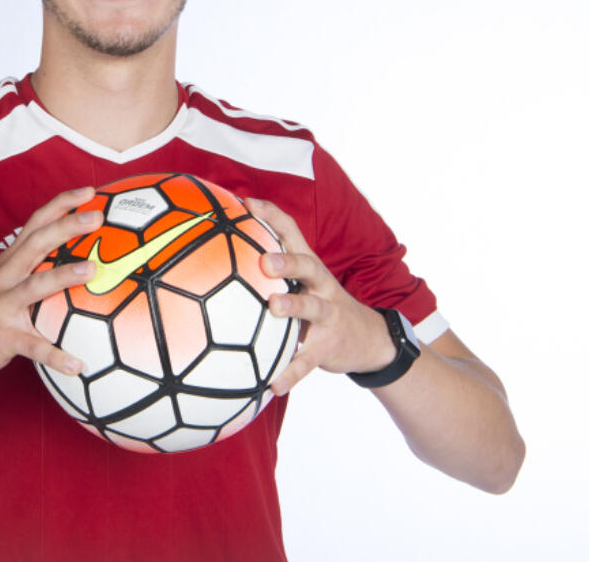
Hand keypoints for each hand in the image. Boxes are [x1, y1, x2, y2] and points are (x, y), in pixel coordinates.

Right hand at [0, 187, 99, 385]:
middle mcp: (5, 279)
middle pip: (37, 244)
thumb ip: (29, 269)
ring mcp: (0, 307)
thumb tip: (72, 261)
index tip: (89, 192)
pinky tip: (78, 366)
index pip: (36, 224)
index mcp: (8, 263)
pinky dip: (55, 355)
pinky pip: (31, 347)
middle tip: (98, 217)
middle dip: (66, 227)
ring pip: (33, 287)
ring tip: (91, 271)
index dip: (62, 205)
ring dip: (62, 276)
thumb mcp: (0, 283)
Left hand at [245, 198, 396, 394]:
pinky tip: (272, 385)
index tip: (247, 204)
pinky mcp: (328, 347)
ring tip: (274, 308)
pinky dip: (291, 373)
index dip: (272, 216)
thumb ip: (271, 270)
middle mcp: (321, 285)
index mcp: (309, 267)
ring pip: (312, 307)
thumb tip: (220, 254)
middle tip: (265, 261)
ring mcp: (328, 316)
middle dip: (288, 261)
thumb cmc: (319, 303)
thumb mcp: (302, 282)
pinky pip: (307, 361)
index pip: (292, 232)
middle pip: (308, 265)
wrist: (368, 339)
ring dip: (294, 307)